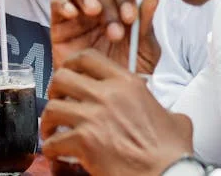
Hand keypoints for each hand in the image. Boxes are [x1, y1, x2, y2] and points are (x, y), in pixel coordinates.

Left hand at [41, 50, 192, 175]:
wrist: (166, 174)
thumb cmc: (170, 152)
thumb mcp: (172, 117)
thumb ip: (157, 106)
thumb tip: (156, 109)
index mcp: (127, 84)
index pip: (88, 58)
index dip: (71, 64)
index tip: (68, 73)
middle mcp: (108, 95)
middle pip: (62, 77)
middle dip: (54, 90)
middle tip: (57, 101)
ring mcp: (94, 117)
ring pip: (52, 108)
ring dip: (48, 121)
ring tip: (52, 131)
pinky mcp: (84, 142)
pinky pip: (53, 141)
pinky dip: (51, 149)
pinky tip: (57, 154)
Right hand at [50, 0, 160, 72]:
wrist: (105, 101)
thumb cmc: (126, 72)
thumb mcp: (144, 52)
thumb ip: (146, 26)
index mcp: (120, 5)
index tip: (130, 18)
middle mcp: (98, 4)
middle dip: (109, 1)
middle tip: (114, 29)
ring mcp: (77, 12)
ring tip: (94, 12)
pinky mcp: (59, 24)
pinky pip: (56, 2)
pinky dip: (64, 3)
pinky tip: (73, 14)